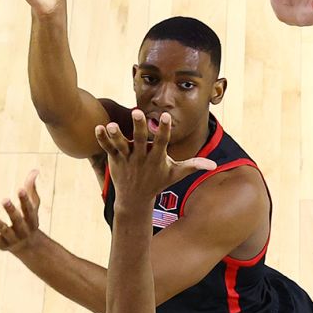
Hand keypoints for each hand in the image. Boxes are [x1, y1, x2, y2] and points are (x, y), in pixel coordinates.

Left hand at [0, 169, 42, 252]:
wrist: (29, 247)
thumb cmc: (29, 219)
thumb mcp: (32, 205)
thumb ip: (31, 188)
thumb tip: (35, 170)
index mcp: (32, 220)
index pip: (29, 209)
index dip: (25, 199)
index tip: (20, 188)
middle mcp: (24, 230)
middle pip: (18, 220)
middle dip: (12, 211)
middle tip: (4, 199)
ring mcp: (13, 238)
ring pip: (6, 232)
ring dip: (0, 226)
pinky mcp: (1, 244)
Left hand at [94, 110, 216, 213]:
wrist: (135, 200)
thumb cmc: (157, 182)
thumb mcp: (176, 174)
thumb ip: (193, 166)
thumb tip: (213, 165)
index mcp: (156, 158)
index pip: (161, 142)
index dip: (164, 130)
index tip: (165, 117)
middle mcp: (141, 158)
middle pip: (140, 140)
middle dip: (138, 127)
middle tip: (137, 112)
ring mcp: (126, 159)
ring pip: (121, 145)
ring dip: (116, 135)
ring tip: (111, 125)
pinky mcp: (115, 160)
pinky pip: (108, 148)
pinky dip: (102, 139)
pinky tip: (98, 127)